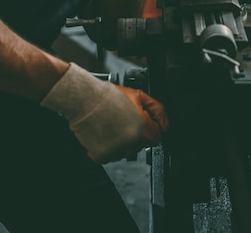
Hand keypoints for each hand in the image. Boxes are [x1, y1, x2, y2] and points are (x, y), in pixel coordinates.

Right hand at [41, 63, 168, 163]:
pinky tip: (106, 132)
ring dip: (123, 141)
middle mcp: (131, 142)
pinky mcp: (104, 155)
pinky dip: (109, 147)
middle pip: (141, 145)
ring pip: (127, 151)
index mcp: (143, 128)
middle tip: (124, 120)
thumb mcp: (139, 95)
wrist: (85, 99)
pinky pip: (112, 155)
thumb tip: (165, 124)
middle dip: (136, 133)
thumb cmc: (108, 96)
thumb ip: (157, 110)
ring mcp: (117, 151)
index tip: (142, 121)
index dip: (150, 127)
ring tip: (113, 125)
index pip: (156, 137)